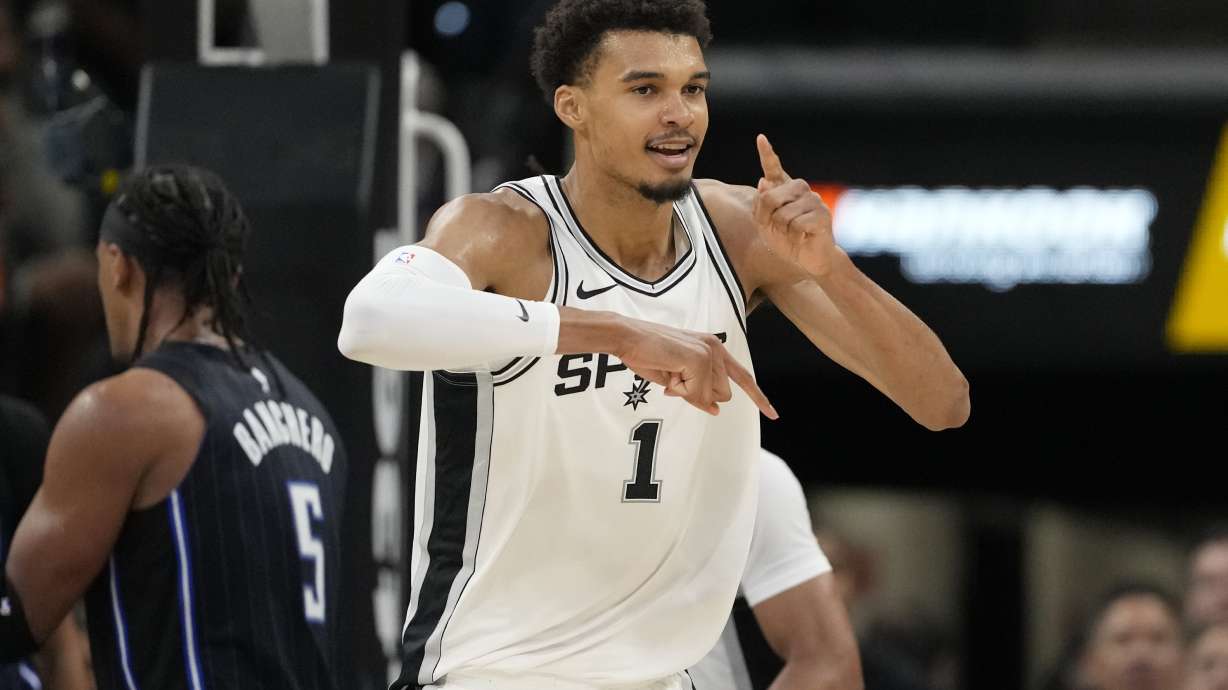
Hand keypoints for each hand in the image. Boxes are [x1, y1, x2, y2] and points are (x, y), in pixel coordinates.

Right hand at [615, 318, 776, 418]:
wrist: (627, 337)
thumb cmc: (647, 354)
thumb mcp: (676, 377)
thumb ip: (698, 391)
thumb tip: (716, 410)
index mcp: (713, 348)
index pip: (742, 377)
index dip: (758, 397)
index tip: (773, 415)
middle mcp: (716, 348)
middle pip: (722, 395)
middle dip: (696, 395)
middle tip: (672, 379)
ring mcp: (709, 353)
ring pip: (709, 397)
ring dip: (685, 393)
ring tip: (668, 372)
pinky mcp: (699, 359)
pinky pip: (695, 395)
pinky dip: (679, 391)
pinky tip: (667, 372)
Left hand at [752, 134, 838, 277]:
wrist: (810, 261)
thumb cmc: (788, 242)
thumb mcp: (766, 226)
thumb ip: (761, 206)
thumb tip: (763, 182)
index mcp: (786, 191)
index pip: (774, 170)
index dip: (767, 154)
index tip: (761, 139)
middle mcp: (801, 191)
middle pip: (770, 198)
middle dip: (766, 219)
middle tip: (776, 230)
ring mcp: (813, 201)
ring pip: (782, 215)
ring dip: (782, 231)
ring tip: (792, 235)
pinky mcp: (822, 215)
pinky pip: (796, 225)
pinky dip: (794, 237)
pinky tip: (801, 238)